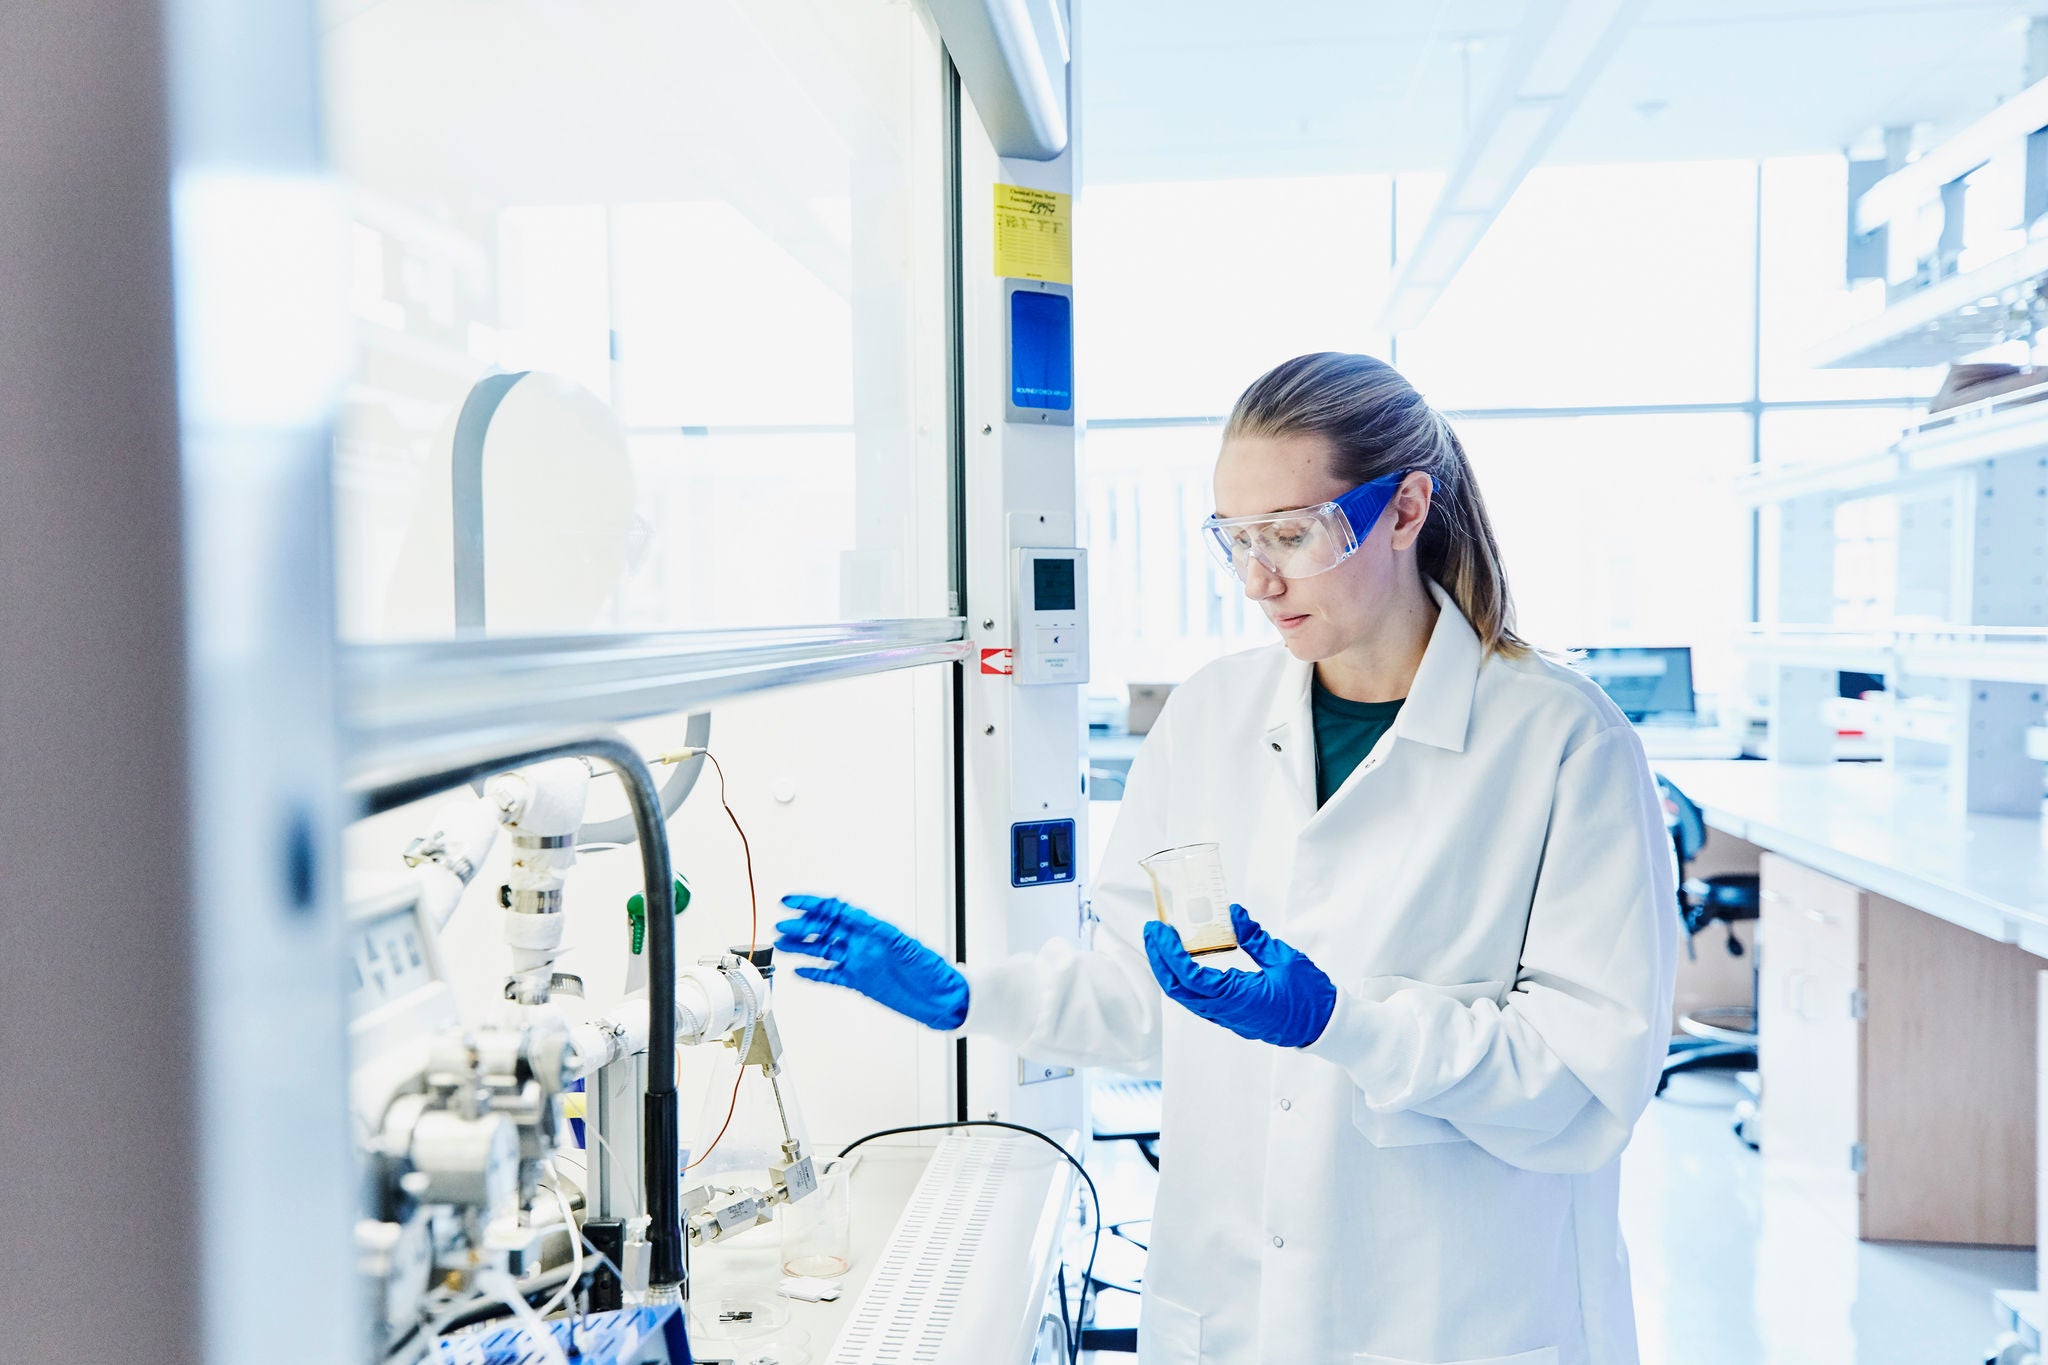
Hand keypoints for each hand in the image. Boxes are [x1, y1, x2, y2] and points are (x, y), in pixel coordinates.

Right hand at [774, 894, 968, 1030]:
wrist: (942, 998)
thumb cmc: (933, 970)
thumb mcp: (908, 947)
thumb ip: (883, 935)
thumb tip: (863, 923)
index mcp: (873, 929)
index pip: (836, 911)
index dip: (812, 904)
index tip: (790, 901)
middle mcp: (863, 943)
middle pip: (825, 930)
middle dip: (801, 926)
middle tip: (781, 927)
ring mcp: (860, 962)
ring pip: (824, 951)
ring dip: (803, 947)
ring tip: (782, 944)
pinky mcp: (860, 982)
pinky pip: (832, 975)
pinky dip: (815, 973)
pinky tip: (800, 971)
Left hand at [1142, 905, 1334, 1047]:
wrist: (1324, 1028)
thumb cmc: (1310, 997)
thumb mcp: (1284, 959)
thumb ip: (1254, 936)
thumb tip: (1232, 912)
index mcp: (1239, 998)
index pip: (1190, 977)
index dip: (1169, 953)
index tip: (1159, 931)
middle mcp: (1227, 1013)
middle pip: (1178, 990)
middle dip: (1159, 960)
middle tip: (1153, 932)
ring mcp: (1228, 1019)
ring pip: (1186, 998)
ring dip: (1170, 971)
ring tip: (1164, 944)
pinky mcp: (1232, 1019)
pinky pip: (1199, 1002)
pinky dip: (1185, 981)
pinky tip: (1186, 963)